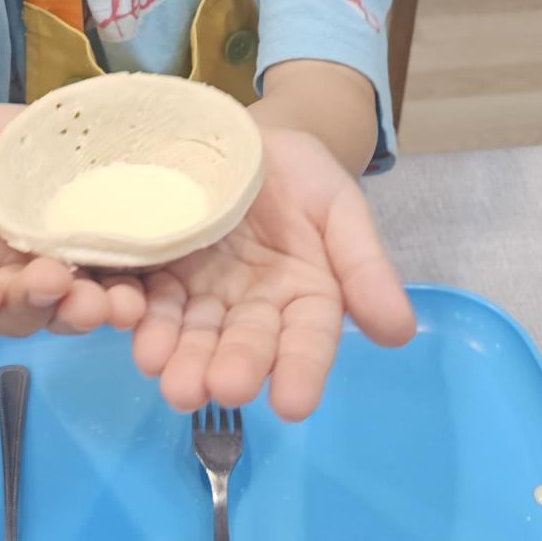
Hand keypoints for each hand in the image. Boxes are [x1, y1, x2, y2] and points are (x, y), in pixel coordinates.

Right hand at [0, 104, 145, 337]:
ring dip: (89, 312)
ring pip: (71, 311)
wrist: (31, 133)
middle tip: (56, 285)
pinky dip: (132, 301)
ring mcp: (64, 281)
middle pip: (19, 313)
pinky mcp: (109, 269)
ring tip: (111, 303)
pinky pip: (119, 293)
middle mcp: (12, 286)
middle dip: (37, 303)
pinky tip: (144, 296)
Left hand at [131, 126, 414, 421]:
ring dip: (184, 360)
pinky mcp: (159, 274)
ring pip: (193, 333)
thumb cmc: (302, 174)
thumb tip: (400, 332)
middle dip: (234, 368)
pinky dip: (145, 323)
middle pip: (244, 344)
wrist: (243, 136)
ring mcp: (202, 293)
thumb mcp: (341, 208)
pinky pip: (151, 301)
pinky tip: (141, 342)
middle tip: (223, 391)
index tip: (295, 404)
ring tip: (175, 383)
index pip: (308, 339)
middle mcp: (252, 307)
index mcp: (306, 297)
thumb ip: (365, 266)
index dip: (302, 370)